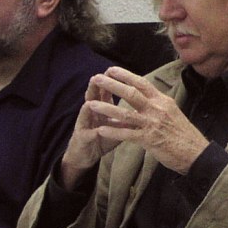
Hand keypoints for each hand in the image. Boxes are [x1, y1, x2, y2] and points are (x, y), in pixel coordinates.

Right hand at [59, 72, 124, 186]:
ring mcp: (85, 124)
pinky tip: (95, 128)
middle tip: (105, 75)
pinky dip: (92, 131)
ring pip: (88, 111)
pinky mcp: (82, 138)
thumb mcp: (118, 125)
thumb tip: (146, 107)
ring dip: (91, 104)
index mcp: (102, 108)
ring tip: (92, 99)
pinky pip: (88, 133)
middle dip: (101, 86)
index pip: (107, 91)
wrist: (86, 156)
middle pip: (96, 95)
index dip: (115, 82)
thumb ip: (129, 115)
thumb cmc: (104, 137)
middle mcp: (92, 112)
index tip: (122, 71)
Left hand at [64, 66, 208, 180]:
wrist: (196, 153)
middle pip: (132, 93)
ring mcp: (153, 124)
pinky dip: (114, 131)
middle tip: (97, 78)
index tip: (111, 70)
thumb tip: (146, 98)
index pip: (142, 83)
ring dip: (107, 108)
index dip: (125, 75)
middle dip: (112, 85)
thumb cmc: (184, 134)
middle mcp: (158, 109)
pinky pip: (128, 134)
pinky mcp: (150, 139)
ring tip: (91, 104)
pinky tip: (101, 129)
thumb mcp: (173, 113)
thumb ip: (158, 105)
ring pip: (126, 113)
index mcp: (163, 101)